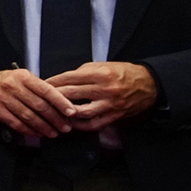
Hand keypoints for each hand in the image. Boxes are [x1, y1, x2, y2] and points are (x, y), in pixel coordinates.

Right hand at [0, 66, 78, 136]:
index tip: (71, 112)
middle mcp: (13, 86)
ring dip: (43, 126)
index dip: (60, 102)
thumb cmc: (3, 81)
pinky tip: (36, 133)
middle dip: (54, 118)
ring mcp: (3, 98)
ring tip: (53, 132)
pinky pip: (15, 122)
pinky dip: (28, 130)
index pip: (46, 90)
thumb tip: (59, 101)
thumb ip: (37, 87)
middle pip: (39, 105)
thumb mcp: (20, 77)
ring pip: (28, 116)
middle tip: (65, 127)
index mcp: (23, 76)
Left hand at [45, 60, 159, 130]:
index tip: (42, 84)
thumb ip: (83, 72)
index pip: (69, 78)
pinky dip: (79, 125)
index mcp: (100, 74)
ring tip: (53, 112)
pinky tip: (70, 123)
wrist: (148, 85)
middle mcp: (104, 89)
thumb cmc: (124, 73)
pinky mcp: (114, 116)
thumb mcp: (103, 65)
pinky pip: (93, 124)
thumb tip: (62, 79)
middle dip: (53, 96)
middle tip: (41, 98)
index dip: (53, 81)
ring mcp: (109, 104)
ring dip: (64, 113)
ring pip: (81, 111)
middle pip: (71, 94)